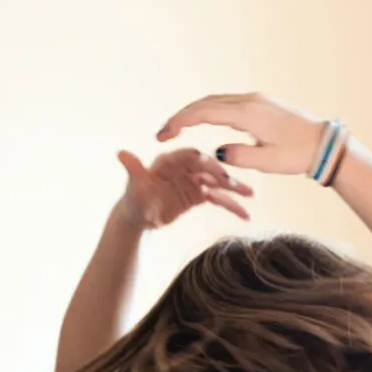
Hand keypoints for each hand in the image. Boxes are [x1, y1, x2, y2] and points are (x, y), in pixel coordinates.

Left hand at [117, 148, 252, 228]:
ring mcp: (194, 180)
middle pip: (207, 168)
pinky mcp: (200, 195)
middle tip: (233, 183)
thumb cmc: (135, 200)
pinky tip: (245, 214)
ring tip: (250, 195)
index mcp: (170, 161)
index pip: (188, 157)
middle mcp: (185, 167)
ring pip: (217, 183)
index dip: (200, 159)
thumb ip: (133, 170)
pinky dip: (231, 206)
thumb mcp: (136, 187)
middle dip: (221, 175)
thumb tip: (121, 153)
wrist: (139, 218)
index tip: (211, 162)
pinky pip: (218, 199)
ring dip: (233, 189)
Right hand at [156, 93, 325, 174]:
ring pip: (215, 100)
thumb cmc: (299, 155)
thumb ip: (239, 156)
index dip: (179, 122)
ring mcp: (255, 99)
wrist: (325, 144)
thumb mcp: (268, 162)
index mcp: (247, 113)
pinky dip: (209, 111)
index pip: (203, 113)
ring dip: (194, 112)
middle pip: (205, 103)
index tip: (163, 135)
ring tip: (178, 128)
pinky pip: (227, 103)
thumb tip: (218, 152)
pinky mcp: (261, 103)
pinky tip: (203, 122)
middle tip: (163, 133)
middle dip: (181, 116)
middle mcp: (249, 100)